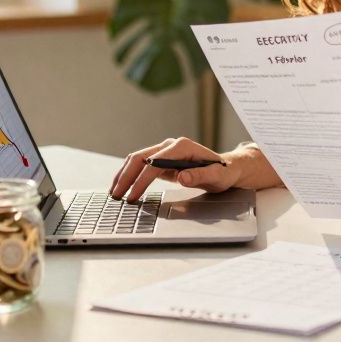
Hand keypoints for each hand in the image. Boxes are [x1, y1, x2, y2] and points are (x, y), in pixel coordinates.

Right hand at [110, 137, 238, 201]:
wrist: (226, 168)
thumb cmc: (223, 173)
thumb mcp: (216, 177)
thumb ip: (200, 176)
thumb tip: (182, 176)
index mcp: (182, 147)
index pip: (155, 163)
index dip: (142, 180)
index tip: (133, 196)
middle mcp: (171, 146)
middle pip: (140, 157)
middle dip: (126, 177)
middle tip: (116, 195)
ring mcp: (165, 152)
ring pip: (137, 159)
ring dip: (124, 175)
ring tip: (115, 192)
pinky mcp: (162, 160)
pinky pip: (141, 165)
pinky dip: (130, 175)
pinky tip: (123, 187)